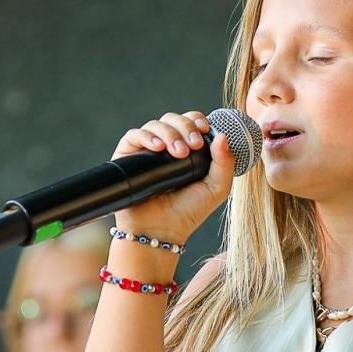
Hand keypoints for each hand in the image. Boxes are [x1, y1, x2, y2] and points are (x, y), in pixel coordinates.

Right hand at [112, 110, 235, 243]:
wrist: (161, 232)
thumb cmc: (189, 212)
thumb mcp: (216, 188)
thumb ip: (225, 163)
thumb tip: (223, 135)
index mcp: (188, 149)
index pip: (191, 122)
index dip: (196, 120)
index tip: (204, 129)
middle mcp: (166, 147)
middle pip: (174, 119)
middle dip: (185, 127)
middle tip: (193, 145)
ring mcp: (146, 151)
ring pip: (155, 124)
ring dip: (169, 133)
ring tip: (178, 153)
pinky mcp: (127, 157)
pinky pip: (134, 135)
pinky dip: (146, 136)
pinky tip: (157, 147)